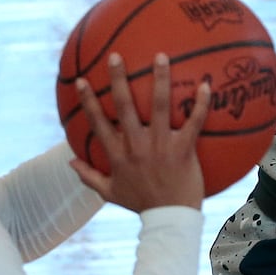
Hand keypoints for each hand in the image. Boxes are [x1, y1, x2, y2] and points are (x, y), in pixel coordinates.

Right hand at [69, 52, 209, 210]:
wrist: (170, 219)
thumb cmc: (141, 203)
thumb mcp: (109, 193)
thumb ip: (88, 176)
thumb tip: (70, 161)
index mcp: (118, 154)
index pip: (98, 123)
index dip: (88, 101)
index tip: (82, 80)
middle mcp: (137, 146)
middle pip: (125, 107)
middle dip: (118, 79)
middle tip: (116, 56)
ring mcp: (161, 146)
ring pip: (160, 107)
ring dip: (160, 80)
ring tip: (161, 56)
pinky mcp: (184, 149)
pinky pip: (194, 122)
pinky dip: (200, 103)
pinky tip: (205, 84)